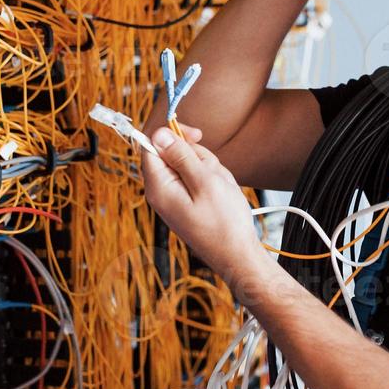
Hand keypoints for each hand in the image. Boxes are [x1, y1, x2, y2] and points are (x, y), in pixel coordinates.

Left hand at [139, 123, 264, 282]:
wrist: (237, 255)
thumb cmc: (224, 222)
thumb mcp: (205, 181)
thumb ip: (180, 155)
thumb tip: (158, 134)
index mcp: (158, 186)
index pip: (151, 145)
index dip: (172, 135)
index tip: (196, 134)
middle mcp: (160, 191)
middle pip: (172, 154)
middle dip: (197, 156)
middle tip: (213, 173)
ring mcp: (173, 197)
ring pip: (187, 165)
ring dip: (208, 169)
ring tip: (220, 188)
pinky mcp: (185, 201)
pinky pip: (195, 179)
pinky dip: (210, 180)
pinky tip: (221, 194)